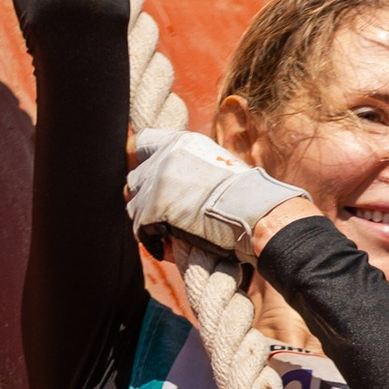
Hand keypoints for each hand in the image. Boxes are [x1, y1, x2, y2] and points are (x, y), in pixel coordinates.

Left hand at [124, 126, 312, 258]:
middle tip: (163, 217)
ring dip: (149, 222)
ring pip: (134, 206)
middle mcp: (165, 156)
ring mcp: (157, 181)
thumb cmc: (247, 197)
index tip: (147, 180)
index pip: (143, 142)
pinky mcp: (153, 207)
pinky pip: (141, 229)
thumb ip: (192, 169)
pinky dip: (154, 240)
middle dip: (146, 198)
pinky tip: (169, 246)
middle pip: (135, 179)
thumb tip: (178, 187)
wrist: (254, 212)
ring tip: (170, 235)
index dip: (141, 162)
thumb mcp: (217, 166)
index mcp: (182, 142)